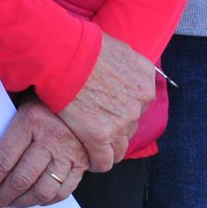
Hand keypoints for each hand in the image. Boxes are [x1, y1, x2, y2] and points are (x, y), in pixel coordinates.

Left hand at [0, 96, 84, 207]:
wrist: (84, 93)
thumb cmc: (46, 98)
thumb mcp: (23, 100)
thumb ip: (4, 122)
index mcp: (29, 120)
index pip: (2, 160)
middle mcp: (49, 139)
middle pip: (20, 180)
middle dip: (0, 199)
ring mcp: (68, 154)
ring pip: (42, 191)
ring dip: (22, 203)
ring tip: (8, 205)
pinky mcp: (82, 164)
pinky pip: (63, 192)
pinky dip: (46, 201)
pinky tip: (33, 199)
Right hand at [56, 33, 154, 172]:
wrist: (61, 54)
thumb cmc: (81, 45)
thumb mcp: (117, 48)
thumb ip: (127, 65)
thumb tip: (124, 71)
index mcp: (145, 78)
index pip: (141, 102)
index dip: (124, 107)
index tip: (112, 110)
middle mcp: (139, 102)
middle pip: (131, 124)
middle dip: (117, 125)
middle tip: (98, 122)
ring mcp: (121, 121)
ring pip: (121, 146)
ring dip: (109, 145)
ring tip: (94, 144)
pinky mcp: (100, 136)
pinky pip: (104, 160)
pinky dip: (98, 162)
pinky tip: (90, 160)